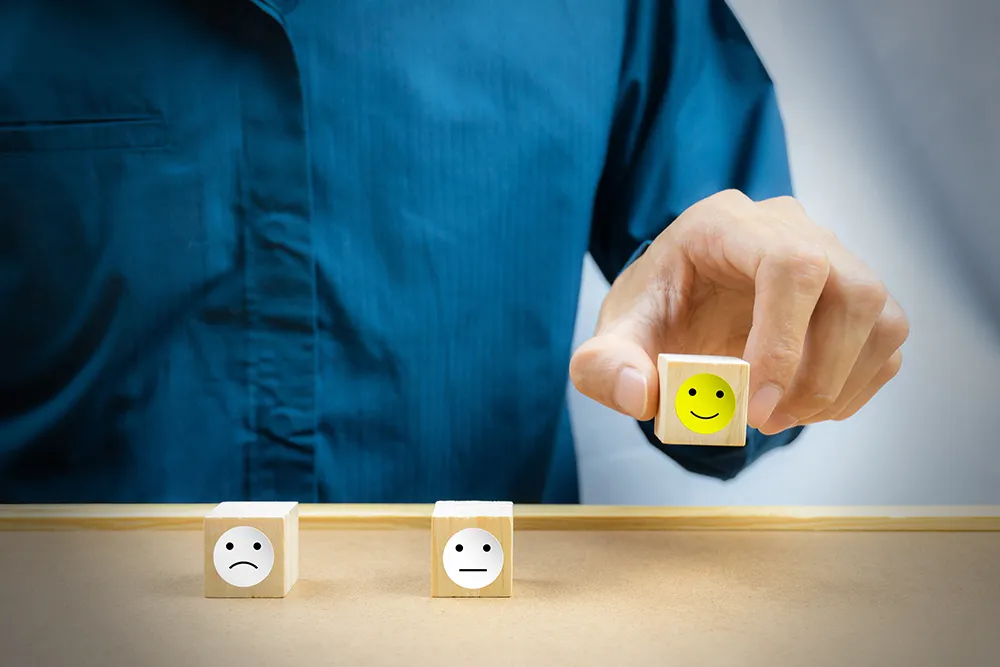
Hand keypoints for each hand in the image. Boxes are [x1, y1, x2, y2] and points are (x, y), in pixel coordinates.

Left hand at [570, 190, 909, 434]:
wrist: (677, 305)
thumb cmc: (652, 313)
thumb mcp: (615, 337)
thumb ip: (605, 365)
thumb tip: (637, 393)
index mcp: (725, 223)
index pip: (789, 264)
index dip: (783, 339)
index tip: (754, 402)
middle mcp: (790, 227)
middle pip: (852, 289)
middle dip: (817, 372)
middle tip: (765, 419)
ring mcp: (831, 256)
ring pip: (880, 315)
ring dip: (840, 382)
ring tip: (782, 415)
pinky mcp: (853, 296)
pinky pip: (886, 340)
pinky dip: (855, 386)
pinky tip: (805, 406)